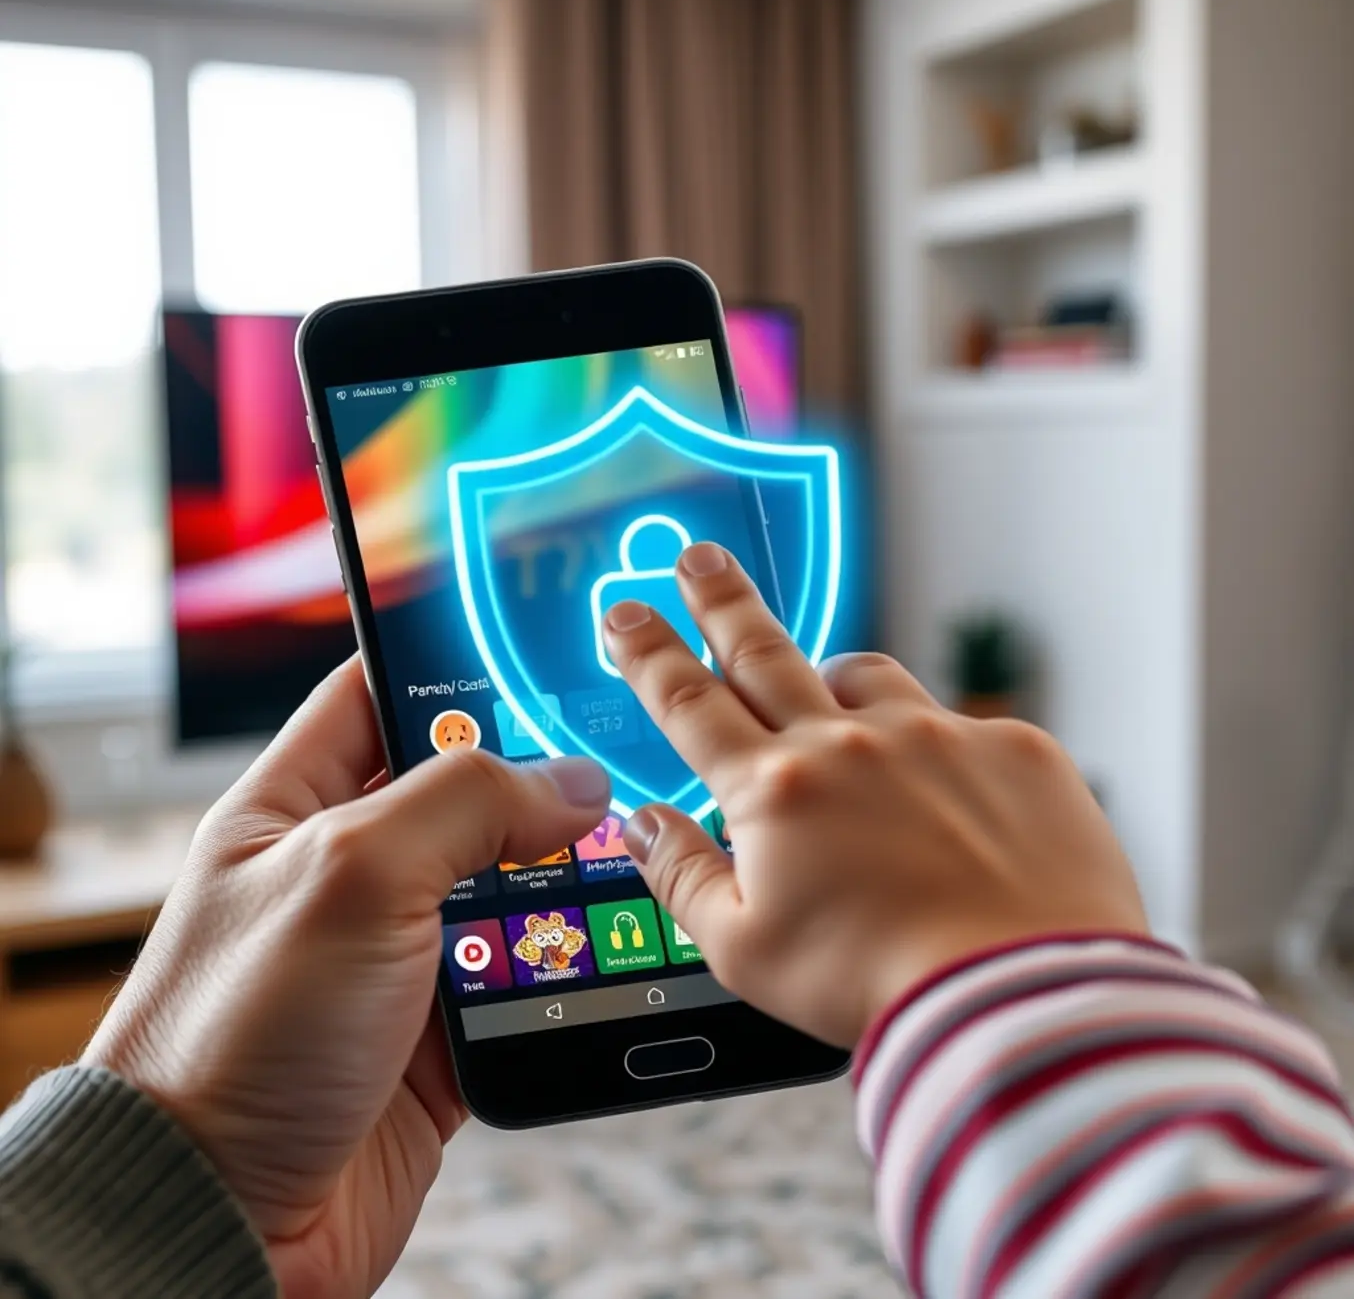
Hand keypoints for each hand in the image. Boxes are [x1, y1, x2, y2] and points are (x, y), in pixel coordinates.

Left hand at [82, 658, 609, 1298]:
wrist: (228, 1217)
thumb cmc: (238, 1036)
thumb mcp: (351, 874)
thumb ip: (466, 801)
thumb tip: (572, 781)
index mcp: (295, 805)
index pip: (379, 691)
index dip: (451, 664)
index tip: (533, 647)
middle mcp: (349, 869)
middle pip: (464, 789)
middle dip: (536, 778)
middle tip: (612, 755)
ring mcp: (397, 948)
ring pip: (508, 881)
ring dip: (561, 879)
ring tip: (623, 858)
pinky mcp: (442, 1027)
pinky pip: (525, 971)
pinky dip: (565, 963)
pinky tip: (604, 948)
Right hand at [602, 543, 1146, 1048]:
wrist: (1019, 998)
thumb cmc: (877, 984)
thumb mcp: (745, 950)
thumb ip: (682, 876)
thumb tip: (641, 823)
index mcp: (776, 791)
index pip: (691, 703)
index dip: (649, 654)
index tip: (626, 613)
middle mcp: (850, 743)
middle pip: (766, 651)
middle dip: (722, 601)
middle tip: (699, 559)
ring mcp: (936, 736)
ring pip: (866, 677)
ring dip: (835, 680)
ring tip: (833, 701)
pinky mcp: (1012, 748)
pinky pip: (956, 725)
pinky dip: (933, 748)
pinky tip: (943, 797)